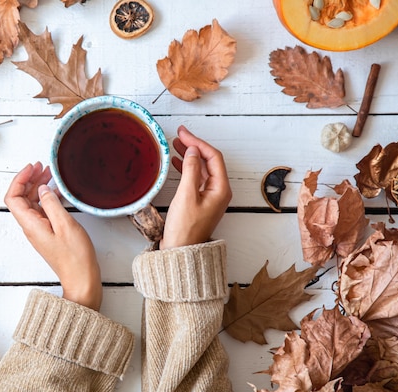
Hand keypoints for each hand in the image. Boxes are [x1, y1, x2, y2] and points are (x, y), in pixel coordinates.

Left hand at [4, 162, 101, 310]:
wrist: (81, 279)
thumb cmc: (75, 257)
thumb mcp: (65, 225)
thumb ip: (51, 204)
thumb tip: (42, 189)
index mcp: (30, 224)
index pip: (13, 197)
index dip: (19, 179)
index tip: (32, 167)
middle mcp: (31, 227)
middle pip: (21, 198)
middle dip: (29, 179)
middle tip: (43, 167)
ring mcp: (39, 230)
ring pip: (32, 203)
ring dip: (38, 187)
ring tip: (50, 175)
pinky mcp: (48, 233)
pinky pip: (42, 210)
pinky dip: (47, 197)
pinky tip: (57, 192)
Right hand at [159, 126, 231, 249]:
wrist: (181, 251)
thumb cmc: (185, 229)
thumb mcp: (186, 195)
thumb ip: (191, 170)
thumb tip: (193, 151)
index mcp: (221, 189)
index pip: (213, 157)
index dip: (198, 143)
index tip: (183, 134)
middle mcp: (219, 191)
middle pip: (209, 161)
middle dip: (194, 147)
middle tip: (179, 135)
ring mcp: (210, 197)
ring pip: (202, 169)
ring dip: (190, 156)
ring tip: (175, 145)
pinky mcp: (201, 201)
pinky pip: (196, 178)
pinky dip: (187, 168)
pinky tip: (176, 162)